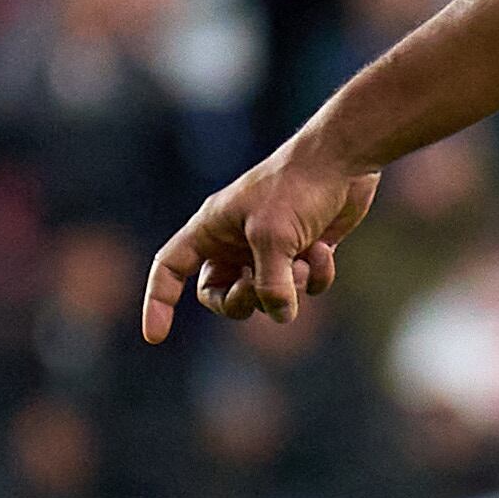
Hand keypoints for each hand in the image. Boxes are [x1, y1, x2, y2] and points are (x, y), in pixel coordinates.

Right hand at [141, 146, 379, 338]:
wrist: (343, 160)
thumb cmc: (297, 187)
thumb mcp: (273, 238)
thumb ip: (270, 286)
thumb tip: (280, 315)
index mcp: (211, 228)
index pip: (170, 267)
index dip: (159, 302)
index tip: (155, 337)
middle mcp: (235, 240)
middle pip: (221, 296)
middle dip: (240, 303)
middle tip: (256, 292)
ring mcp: (270, 248)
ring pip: (267, 296)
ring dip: (289, 285)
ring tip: (304, 259)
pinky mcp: (304, 252)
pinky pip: (303, 287)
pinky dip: (315, 276)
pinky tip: (325, 250)